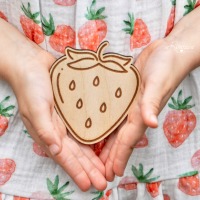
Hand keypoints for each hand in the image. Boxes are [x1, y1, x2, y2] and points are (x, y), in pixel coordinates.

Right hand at [0, 19, 106, 190]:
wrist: (33, 65)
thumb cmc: (31, 86)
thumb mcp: (35, 108)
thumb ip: (45, 129)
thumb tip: (55, 151)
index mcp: (49, 132)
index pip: (65, 157)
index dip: (77, 171)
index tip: (90, 185)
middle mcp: (60, 130)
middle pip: (78, 154)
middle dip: (90, 169)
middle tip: (104, 182)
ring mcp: (69, 121)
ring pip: (84, 143)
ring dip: (95, 158)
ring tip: (106, 169)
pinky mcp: (75, 111)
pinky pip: (88, 127)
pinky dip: (96, 137)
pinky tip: (105, 144)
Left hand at [100, 38, 196, 180]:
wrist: (167, 51)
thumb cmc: (165, 67)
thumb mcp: (157, 83)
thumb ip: (152, 103)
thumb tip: (151, 124)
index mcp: (140, 113)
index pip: (128, 140)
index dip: (120, 156)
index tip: (112, 173)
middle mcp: (134, 113)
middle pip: (121, 139)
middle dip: (112, 157)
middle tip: (102, 173)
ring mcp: (128, 105)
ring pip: (116, 129)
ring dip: (109, 144)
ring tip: (99, 158)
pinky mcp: (124, 96)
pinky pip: (113, 114)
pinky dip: (106, 124)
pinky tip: (98, 127)